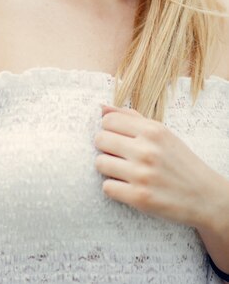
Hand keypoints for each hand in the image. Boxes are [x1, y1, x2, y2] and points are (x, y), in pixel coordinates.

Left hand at [94, 104, 222, 227]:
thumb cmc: (179, 161)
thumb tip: (101, 107)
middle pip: (100, 140)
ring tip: (123, 170)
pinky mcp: (139, 198)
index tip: (117, 137)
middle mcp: (146, 150)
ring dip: (108, 168)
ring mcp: (142, 174)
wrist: (205, 196)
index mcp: (152, 130)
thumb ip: (131, 118)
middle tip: (119, 155)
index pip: (108, 120)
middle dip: (106, 147)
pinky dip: (114, 187)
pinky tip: (127, 186)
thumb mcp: (162, 133)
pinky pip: (107, 187)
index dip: (109, 129)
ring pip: (100, 163)